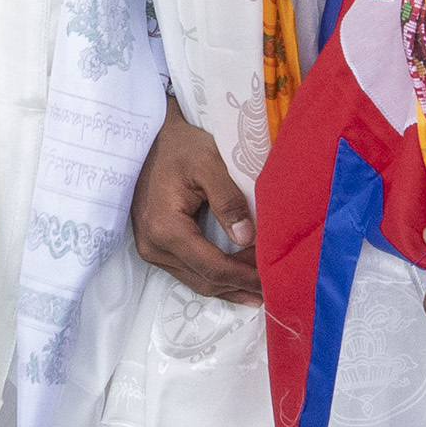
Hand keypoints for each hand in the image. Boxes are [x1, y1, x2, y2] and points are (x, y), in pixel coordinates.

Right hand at [129, 104, 258, 304]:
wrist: (149, 137)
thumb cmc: (181, 145)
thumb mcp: (209, 162)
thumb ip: (228, 200)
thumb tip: (247, 238)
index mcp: (165, 228)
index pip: (212, 267)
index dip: (245, 277)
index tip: (273, 280)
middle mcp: (153, 246)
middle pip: (204, 280)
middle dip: (241, 285)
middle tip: (276, 286)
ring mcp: (151, 249)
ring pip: (196, 281)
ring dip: (230, 285)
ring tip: (261, 289)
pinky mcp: (155, 246)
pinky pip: (188, 271)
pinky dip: (215, 276)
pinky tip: (237, 279)